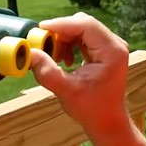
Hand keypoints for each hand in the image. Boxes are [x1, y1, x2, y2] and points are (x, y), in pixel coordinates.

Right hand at [29, 12, 130, 133]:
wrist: (107, 121)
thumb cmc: (92, 109)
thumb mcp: (67, 91)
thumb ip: (47, 72)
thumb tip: (30, 53)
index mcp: (112, 51)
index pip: (86, 25)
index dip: (62, 24)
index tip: (42, 29)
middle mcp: (114, 44)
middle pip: (84, 24)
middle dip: (62, 32)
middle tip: (45, 44)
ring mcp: (111, 47)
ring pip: (82, 29)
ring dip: (65, 38)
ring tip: (55, 57)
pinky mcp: (105, 51)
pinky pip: (84, 37)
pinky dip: (70, 44)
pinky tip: (64, 59)